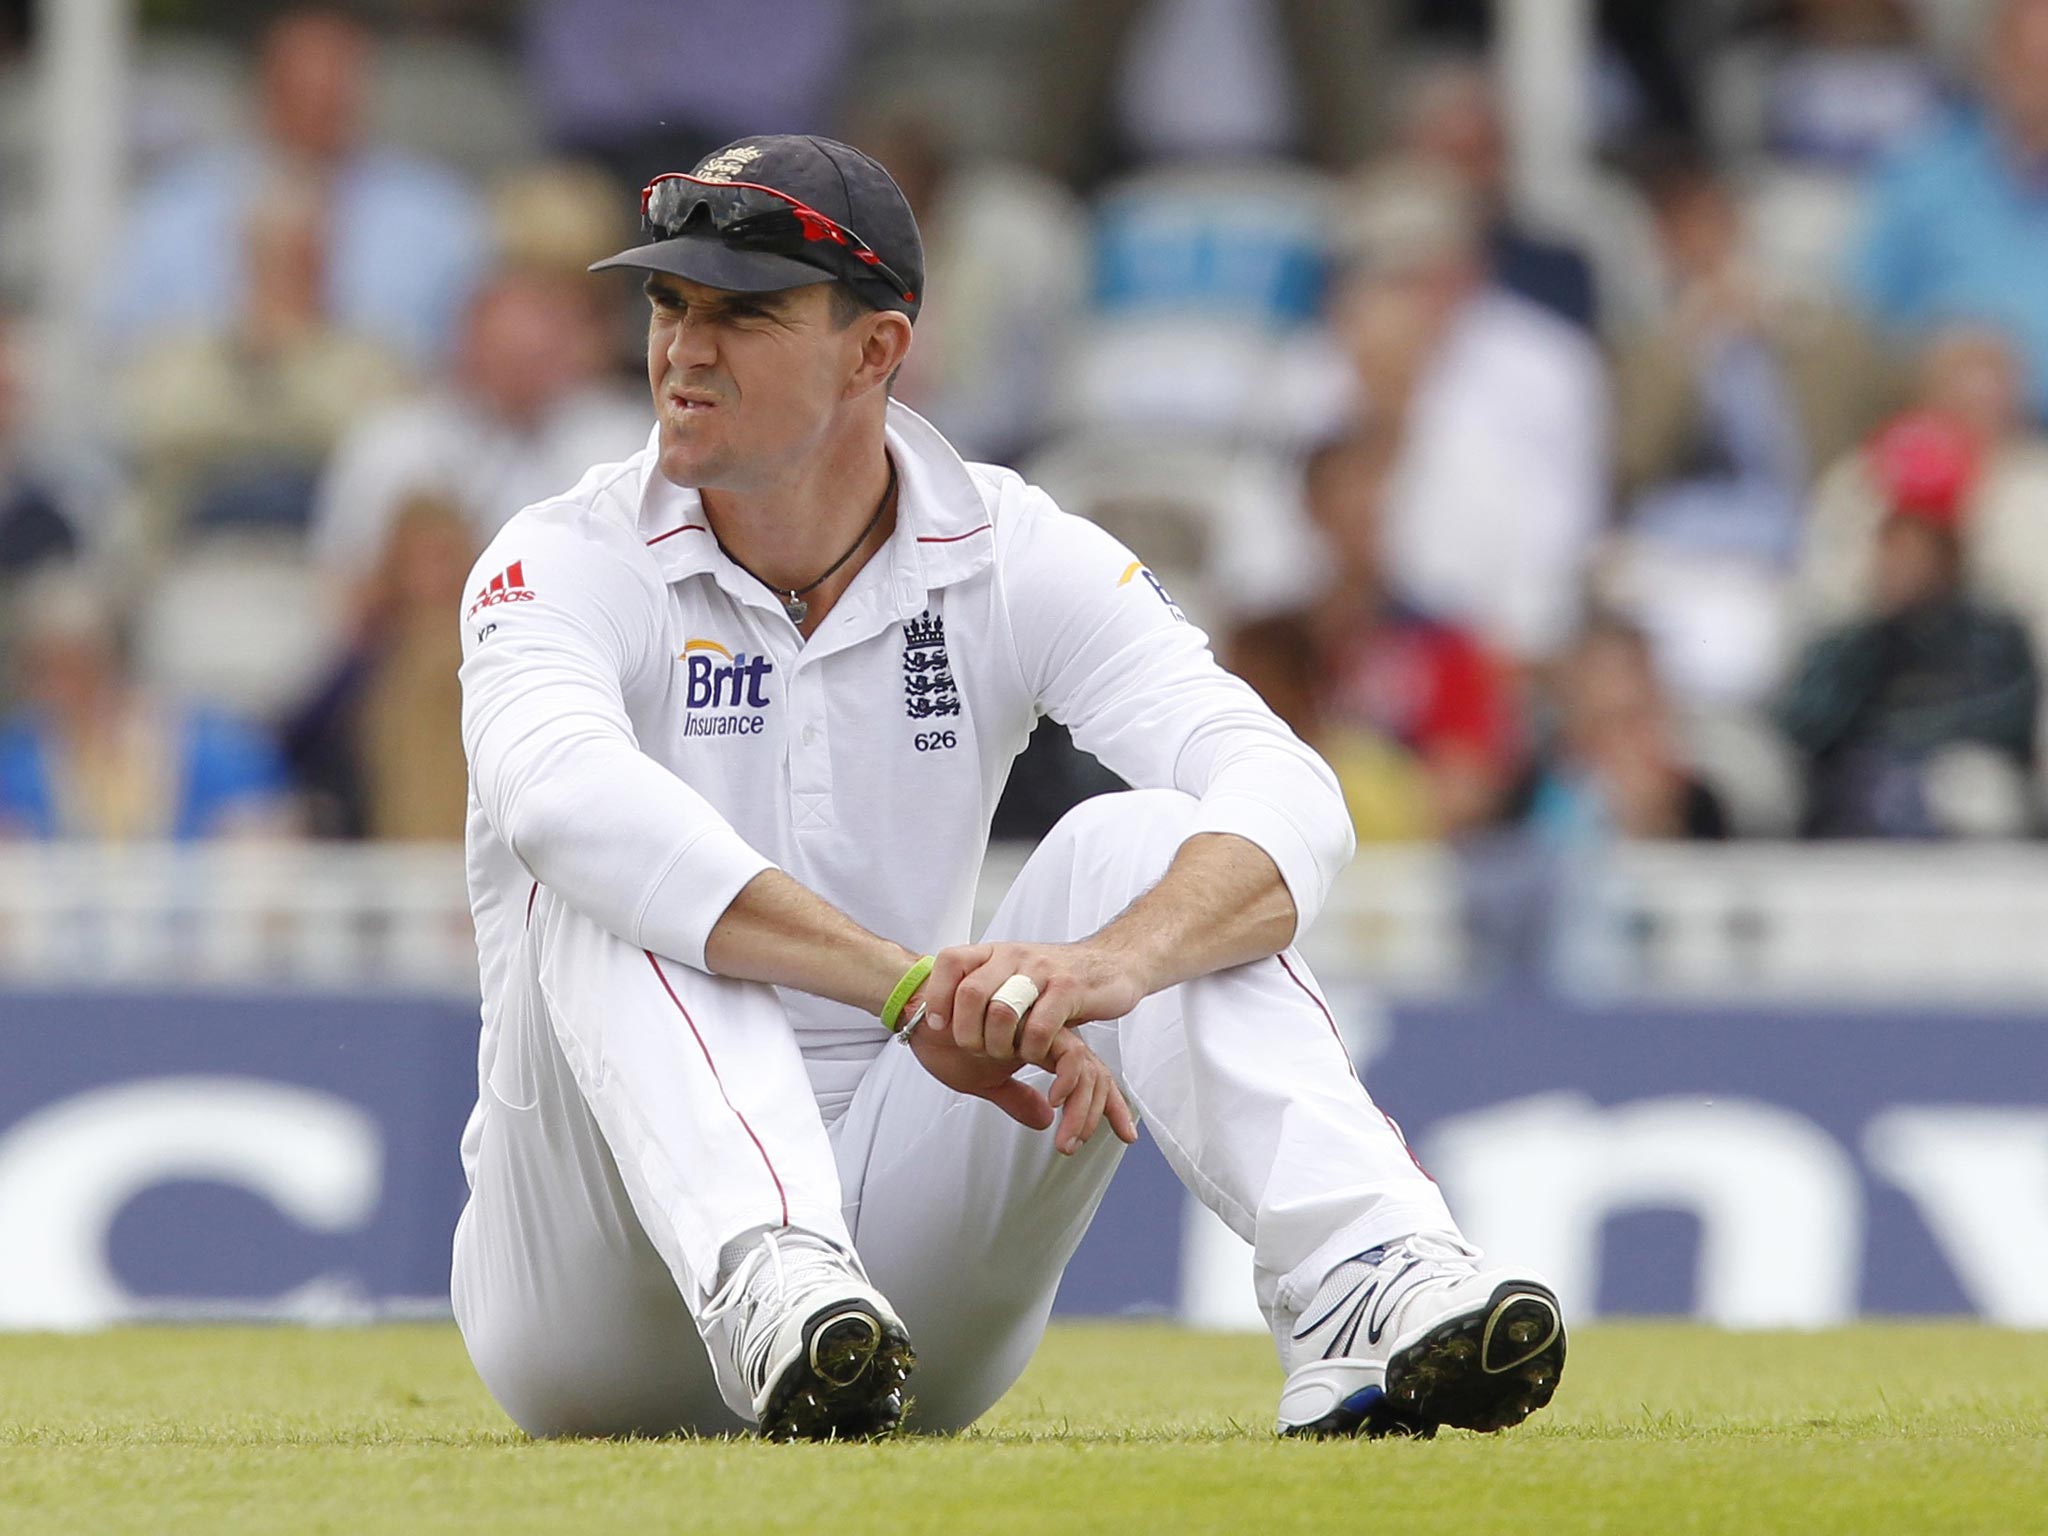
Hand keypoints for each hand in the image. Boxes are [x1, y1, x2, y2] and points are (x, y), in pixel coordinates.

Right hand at [908, 1012, 1138, 1154]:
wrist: (917, 1012)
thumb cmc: (946, 1041)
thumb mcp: (985, 1082)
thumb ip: (1016, 1098)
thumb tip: (1044, 1122)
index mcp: (1044, 1044)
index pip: (1090, 1074)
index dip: (1110, 1105)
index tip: (1127, 1135)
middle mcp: (1047, 1032)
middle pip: (1095, 1071)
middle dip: (1097, 1113)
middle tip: (1077, 1147)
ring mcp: (1039, 1024)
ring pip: (1084, 1063)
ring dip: (1080, 1109)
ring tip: (1065, 1139)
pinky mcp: (1029, 1021)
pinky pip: (1061, 1050)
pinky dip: (1066, 1080)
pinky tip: (1054, 1102)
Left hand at [923, 939, 1147, 1066]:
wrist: (1114, 964)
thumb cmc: (1058, 980)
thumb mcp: (1014, 978)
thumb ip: (982, 993)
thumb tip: (936, 1019)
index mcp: (996, 952)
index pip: (950, 961)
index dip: (936, 995)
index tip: (938, 1026)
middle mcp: (1015, 956)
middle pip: (971, 993)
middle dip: (967, 1032)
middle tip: (977, 1050)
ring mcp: (1042, 971)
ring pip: (1001, 1011)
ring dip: (998, 1045)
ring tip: (1007, 1055)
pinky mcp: (1069, 990)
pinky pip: (1038, 1028)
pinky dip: (1031, 1050)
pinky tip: (1036, 1054)